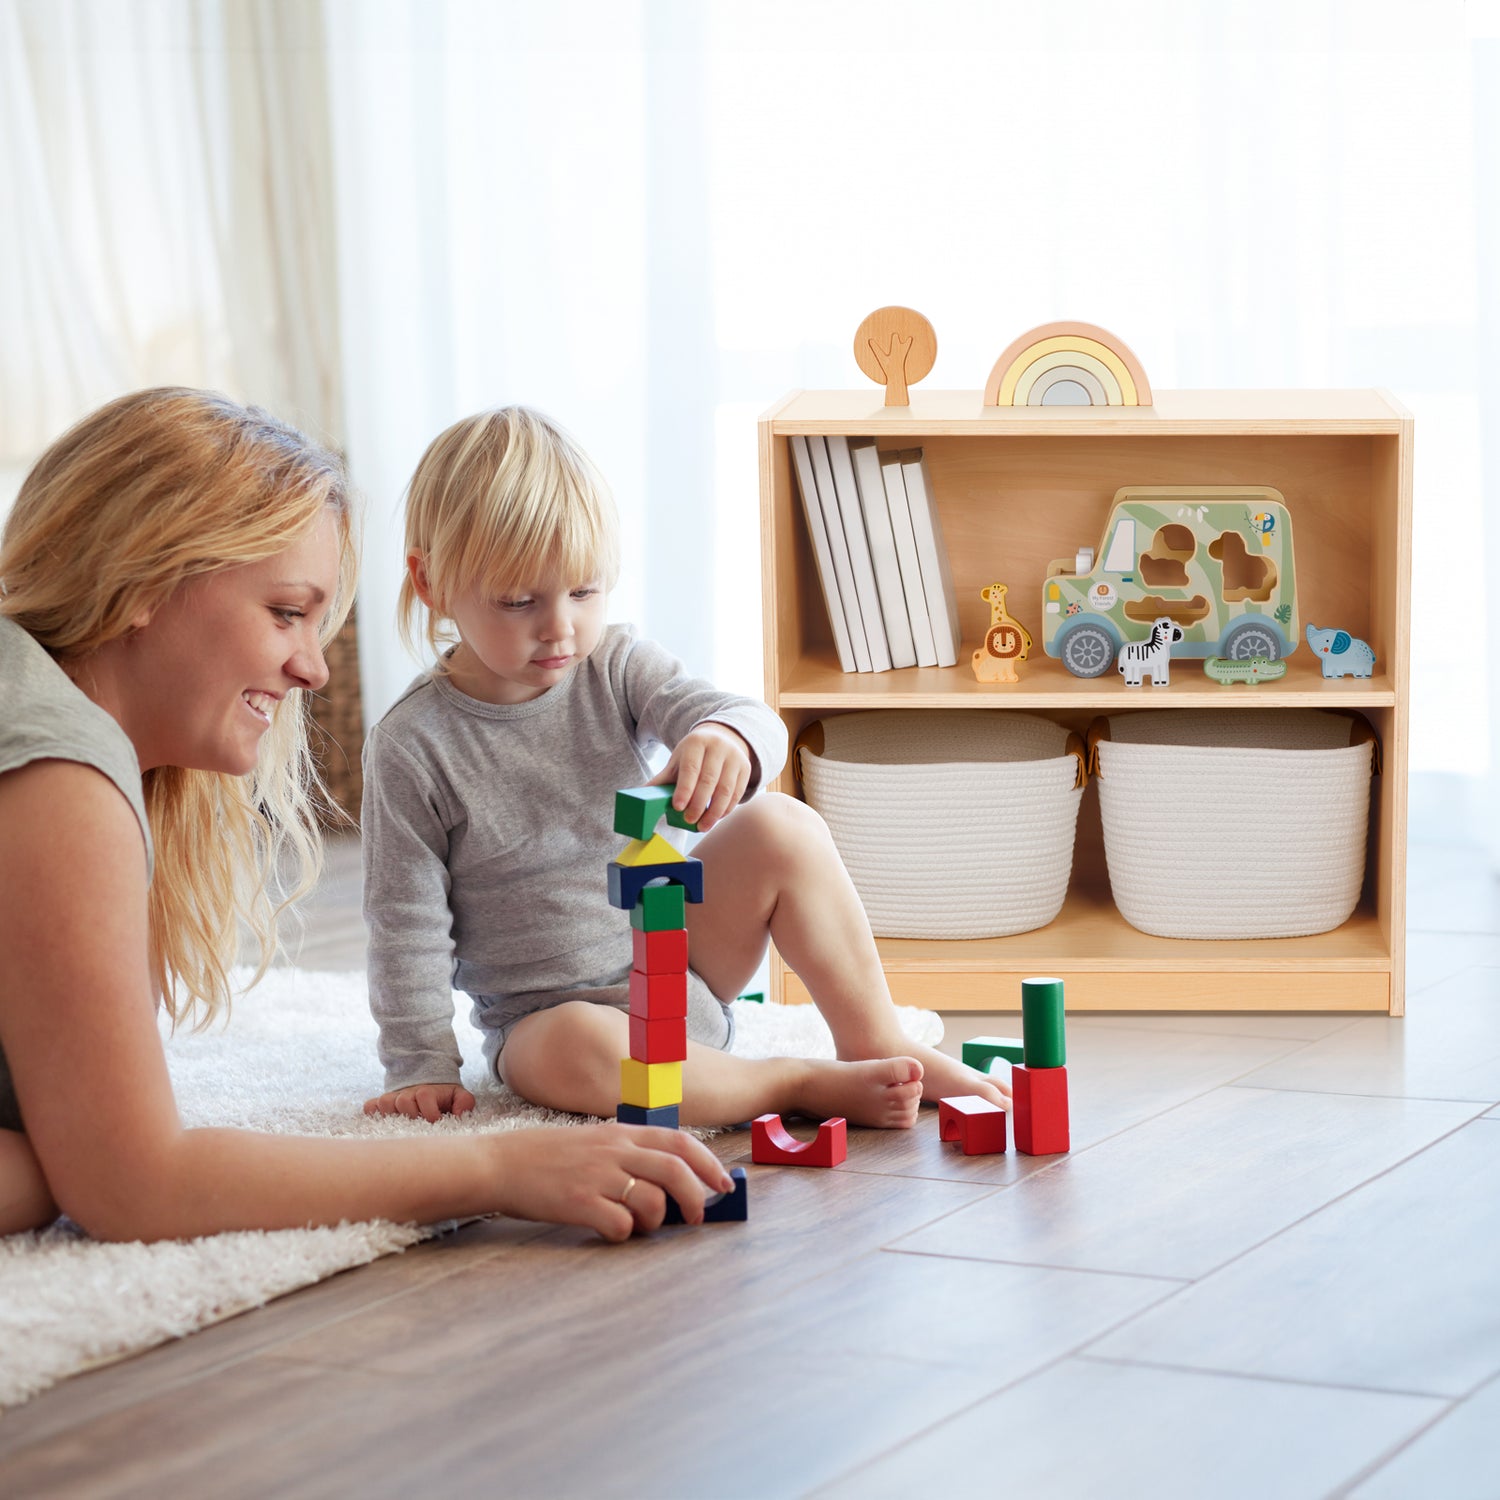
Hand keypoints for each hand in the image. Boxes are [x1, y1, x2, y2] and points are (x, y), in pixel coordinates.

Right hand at [364, 1083, 476, 1121]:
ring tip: (404, 1126)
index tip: (437, 1123)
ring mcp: (393, 1097)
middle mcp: (407, 1092)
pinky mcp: (381, 1103)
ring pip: (385, 1103)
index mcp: (427, 1091)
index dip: (431, 1115)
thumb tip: (459, 1116)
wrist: (427, 1084)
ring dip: (393, 1116)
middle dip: (413, 1117)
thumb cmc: (444, 1097)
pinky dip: (373, 1114)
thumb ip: (464, 1103)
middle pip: (403, 1102)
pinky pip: (370, 1107)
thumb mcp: (459, 1096)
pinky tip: (383, 1124)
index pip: (424, 1098)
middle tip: (420, 1127)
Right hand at [488, 1124, 735, 1240]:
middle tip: (697, 1217)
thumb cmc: (550, 1157)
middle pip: (675, 1170)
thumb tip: (672, 1181)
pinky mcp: (579, 1203)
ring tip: (641, 1225)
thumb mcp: (595, 1141)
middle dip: (696, 1197)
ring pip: (652, 1200)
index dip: (708, 1163)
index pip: (679, 1142)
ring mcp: (597, 1176)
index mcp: (621, 1132)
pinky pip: (620, 1224)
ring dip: (657, 1220)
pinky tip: (610, 1230)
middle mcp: (614, 1150)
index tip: (724, 1184)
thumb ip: (630, 1154)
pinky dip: (624, 1233)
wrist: (502, 1164)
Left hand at [649, 722, 751, 832]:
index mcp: (696, 743)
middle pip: (709, 780)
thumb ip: (662, 779)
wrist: (721, 738)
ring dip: (714, 812)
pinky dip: (726, 808)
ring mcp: (734, 757)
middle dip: (698, 804)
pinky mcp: (746, 768)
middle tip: (689, 821)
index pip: (691, 768)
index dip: (685, 789)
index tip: (678, 807)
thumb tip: (640, 797)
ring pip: (725, 789)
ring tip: (702, 826)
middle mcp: (717, 747)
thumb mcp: (677, 761)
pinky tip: (716, 818)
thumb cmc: (694, 755)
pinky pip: (737, 793)